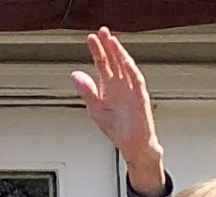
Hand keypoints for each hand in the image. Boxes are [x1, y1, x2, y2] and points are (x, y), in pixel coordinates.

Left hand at [71, 28, 164, 196]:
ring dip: (119, 53)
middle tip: (102, 32)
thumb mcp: (95, 109)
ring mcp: (131, 89)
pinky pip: (136, 81)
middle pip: (114, 61)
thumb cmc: (117, 128)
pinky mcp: (140, 98)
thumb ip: (86, 91)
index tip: (91, 39)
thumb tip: (74, 75)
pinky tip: (124, 61)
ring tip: (112, 41)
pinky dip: (131, 70)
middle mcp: (121, 84)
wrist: (133, 145)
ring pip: (126, 67)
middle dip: (108, 46)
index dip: (97, 51)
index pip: (103, 64)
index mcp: (109, 86)